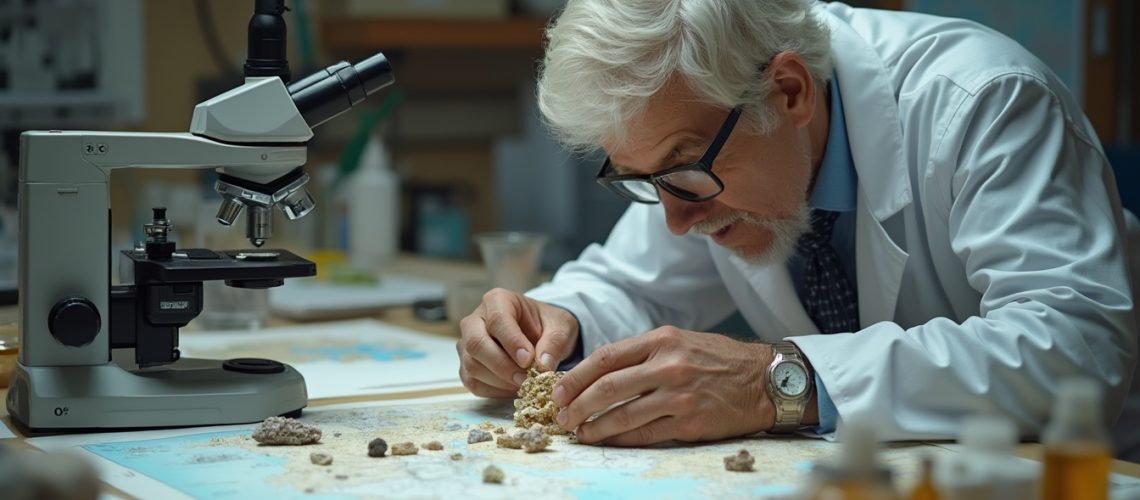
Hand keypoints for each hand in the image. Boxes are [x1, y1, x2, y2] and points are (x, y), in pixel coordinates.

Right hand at [456, 288, 579, 397]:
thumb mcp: (560, 327)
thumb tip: (543, 365)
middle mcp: (475, 320)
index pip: (497, 320)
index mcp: (497, 300)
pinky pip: (474, 383)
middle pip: (476, 344)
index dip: (512, 342)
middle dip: (502, 365)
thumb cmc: (547, 325)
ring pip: (472, 366)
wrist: (540, 334)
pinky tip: (514, 388)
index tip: (529, 360)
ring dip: (500, 380)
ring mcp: (467, 344)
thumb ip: (554, 343)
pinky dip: (495, 391)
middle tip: (526, 379)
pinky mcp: (467, 366)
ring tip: (525, 383)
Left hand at [552, 327, 803, 445]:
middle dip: (577, 404)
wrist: (764, 379)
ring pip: (622, 413)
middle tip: (561, 416)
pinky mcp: (690, 422)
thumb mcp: (680, 341)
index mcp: (662, 340)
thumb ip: (642, 354)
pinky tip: (606, 440)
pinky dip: (620, 439)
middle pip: (608, 386)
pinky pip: (645, 434)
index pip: (606, 357)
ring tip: (578, 432)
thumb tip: (600, 374)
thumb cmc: (718, 360)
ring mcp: (679, 395)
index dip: (576, 376)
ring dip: (594, 426)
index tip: (558, 390)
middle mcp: (668, 365)